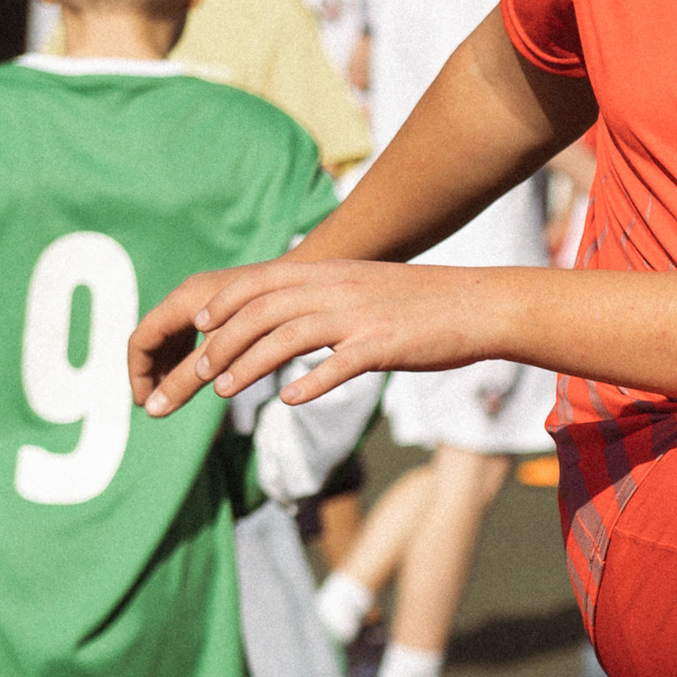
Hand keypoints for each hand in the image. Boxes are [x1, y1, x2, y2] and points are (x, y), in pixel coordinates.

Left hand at [131, 259, 470, 416]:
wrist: (477, 305)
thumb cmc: (418, 305)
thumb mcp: (361, 290)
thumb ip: (321, 302)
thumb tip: (283, 324)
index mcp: (328, 275)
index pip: (259, 282)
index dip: (223, 305)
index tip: (198, 330)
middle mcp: (336, 289)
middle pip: (261, 310)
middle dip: (222, 344)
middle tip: (199, 375)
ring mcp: (359, 315)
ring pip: (288, 334)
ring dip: (249, 363)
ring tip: (223, 390)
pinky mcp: (384, 344)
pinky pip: (339, 363)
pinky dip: (310, 383)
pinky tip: (288, 401)